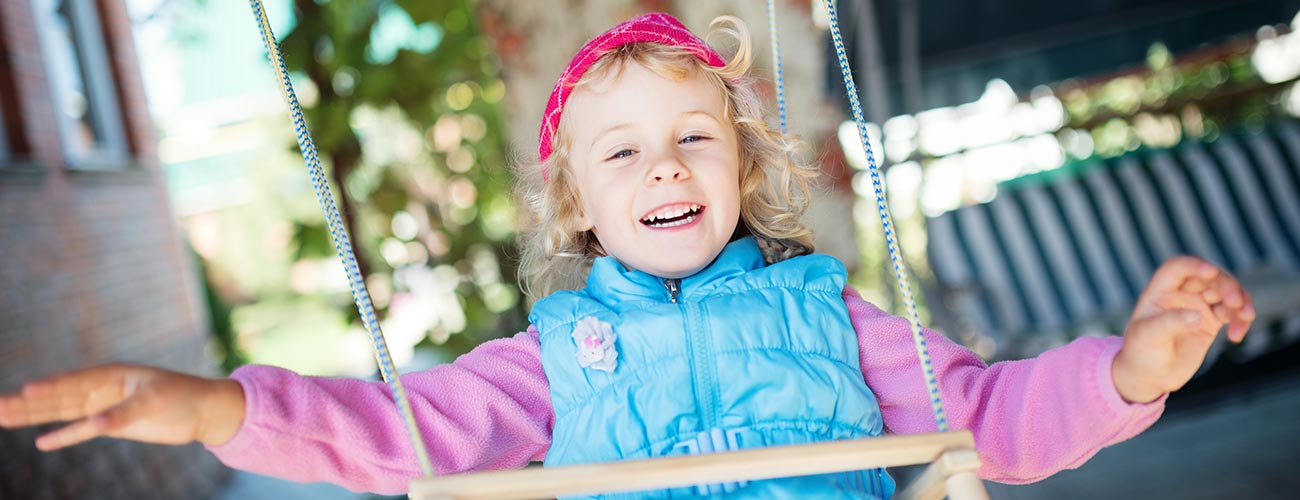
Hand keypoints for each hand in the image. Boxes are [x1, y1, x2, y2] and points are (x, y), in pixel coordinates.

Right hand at [0, 364, 244, 450]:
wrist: (204, 410)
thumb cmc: (183, 396)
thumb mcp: (153, 402)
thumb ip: (122, 413)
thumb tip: (94, 424)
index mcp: (112, 374)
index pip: (74, 382)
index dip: (50, 388)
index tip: (25, 391)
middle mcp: (103, 388)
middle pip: (59, 397)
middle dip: (28, 403)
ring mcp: (105, 405)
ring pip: (64, 412)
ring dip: (35, 416)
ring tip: (3, 417)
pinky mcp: (112, 423)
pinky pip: (81, 429)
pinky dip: (63, 435)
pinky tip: (41, 441)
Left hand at [1113, 257, 1254, 403]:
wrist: (1150, 375)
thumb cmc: (1141, 351)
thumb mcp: (1148, 336)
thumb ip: (1170, 323)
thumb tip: (1197, 315)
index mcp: (1160, 290)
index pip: (1179, 267)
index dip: (1195, 265)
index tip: (1211, 272)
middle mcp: (1181, 293)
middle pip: (1210, 278)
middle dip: (1226, 286)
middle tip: (1236, 302)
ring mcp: (1198, 305)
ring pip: (1226, 293)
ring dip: (1240, 302)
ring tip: (1246, 317)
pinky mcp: (1211, 320)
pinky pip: (1233, 313)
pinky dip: (1241, 320)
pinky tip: (1236, 337)